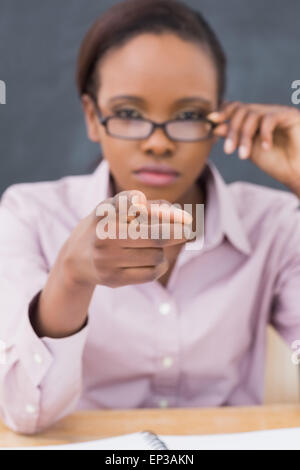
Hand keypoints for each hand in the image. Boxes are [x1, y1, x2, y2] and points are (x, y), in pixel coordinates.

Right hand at [62, 190, 191, 287]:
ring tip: (153, 247)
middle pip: (155, 235)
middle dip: (177, 233)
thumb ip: (151, 206)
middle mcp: (104, 234)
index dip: (164, 212)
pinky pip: (151, 273)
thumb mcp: (120, 208)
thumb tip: (181, 216)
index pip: (138, 207)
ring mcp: (107, 258)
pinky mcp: (113, 278)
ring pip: (156, 255)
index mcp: (105, 211)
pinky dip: (160, 266)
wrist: (77, 258)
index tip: (186, 218)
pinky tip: (156, 261)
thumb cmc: (108, 226)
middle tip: (190, 231)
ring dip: (162, 250)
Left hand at [207, 101, 299, 195]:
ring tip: (244, 155)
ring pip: (253, 114)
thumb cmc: (275, 163)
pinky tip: (266, 148)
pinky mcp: (290, 115)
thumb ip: (234, 137)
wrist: (296, 173)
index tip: (211, 122)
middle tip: (228, 150)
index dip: (223, 112)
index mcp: (254, 119)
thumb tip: (215, 126)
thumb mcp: (248, 149)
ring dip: (244, 136)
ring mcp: (278, 112)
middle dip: (232, 130)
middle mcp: (265, 112)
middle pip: (242, 110)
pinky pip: (270, 118)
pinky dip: (264, 134)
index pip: (236, 108)